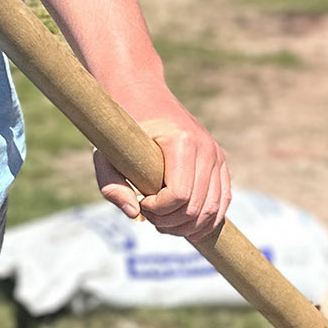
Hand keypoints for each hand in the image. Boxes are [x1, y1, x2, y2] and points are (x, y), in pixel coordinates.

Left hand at [95, 106, 230, 242]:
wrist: (144, 99)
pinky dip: (205, 221)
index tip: (141, 202)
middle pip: (196, 207)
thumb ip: (112, 186)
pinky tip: (183, 225)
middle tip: (148, 215)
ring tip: (162, 221)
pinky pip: (222, 203)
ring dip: (186, 227)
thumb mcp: (105, 155)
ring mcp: (217, 156)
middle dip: (170, 222)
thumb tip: (135, 215)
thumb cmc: (123, 130)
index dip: (158, 210)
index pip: (179, 195)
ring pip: (212, 211)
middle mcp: (206, 149)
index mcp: (181, 141)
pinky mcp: (220, 164)